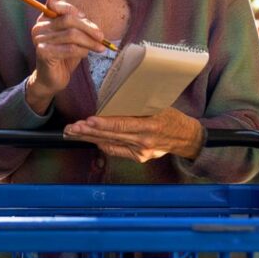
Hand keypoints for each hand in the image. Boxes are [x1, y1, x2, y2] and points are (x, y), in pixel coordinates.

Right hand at [26, 0, 105, 113]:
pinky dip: (82, 51)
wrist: (52, 78)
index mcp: (45, 18)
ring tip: (99, 47)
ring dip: (89, 42)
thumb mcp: (73, 37)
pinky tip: (85, 54)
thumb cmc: (64, 55)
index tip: (85, 18)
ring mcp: (39, 39)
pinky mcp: (43, 52)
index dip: (71, 8)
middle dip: (88, 27)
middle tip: (101, 36)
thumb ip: (80, 26)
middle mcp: (39, 26)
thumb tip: (95, 27)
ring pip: (71, 34)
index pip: (53, 2)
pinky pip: (69, 48)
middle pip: (68, 19)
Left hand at [64, 108, 204, 161]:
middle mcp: (144, 141)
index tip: (88, 120)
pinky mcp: (139, 158)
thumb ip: (137, 106)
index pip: (122, 125)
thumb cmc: (171, 117)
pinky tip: (91, 139)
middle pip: (111, 136)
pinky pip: (116, 150)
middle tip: (72, 127)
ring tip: (74, 133)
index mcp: (150, 126)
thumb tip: (114, 99)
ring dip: (91, 138)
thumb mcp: (158, 106)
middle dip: (89, 131)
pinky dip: (103, 144)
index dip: (104, 123)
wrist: (186, 138)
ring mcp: (141, 152)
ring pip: (111, 144)